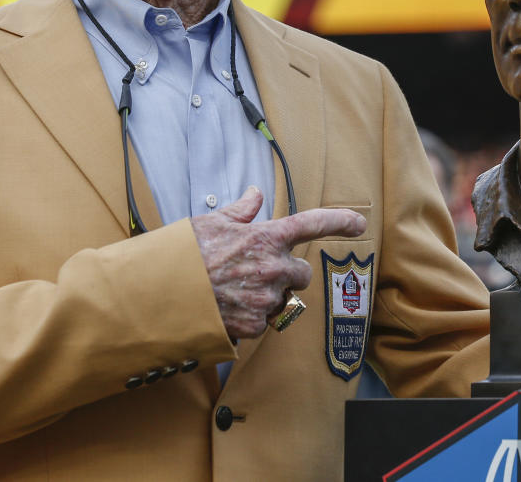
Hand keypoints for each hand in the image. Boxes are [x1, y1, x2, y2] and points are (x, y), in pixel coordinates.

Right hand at [191, 187, 366, 338]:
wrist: (161, 293)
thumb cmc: (185, 254)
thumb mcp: (212, 222)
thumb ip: (241, 211)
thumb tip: (255, 195)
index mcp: (266, 237)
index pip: (312, 223)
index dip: (339, 221)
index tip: (359, 222)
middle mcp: (273, 267)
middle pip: (303, 273)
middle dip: (289, 274)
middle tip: (260, 271)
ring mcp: (266, 298)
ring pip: (283, 299)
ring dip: (268, 296)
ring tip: (235, 290)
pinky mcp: (254, 325)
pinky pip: (264, 321)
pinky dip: (251, 317)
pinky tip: (229, 307)